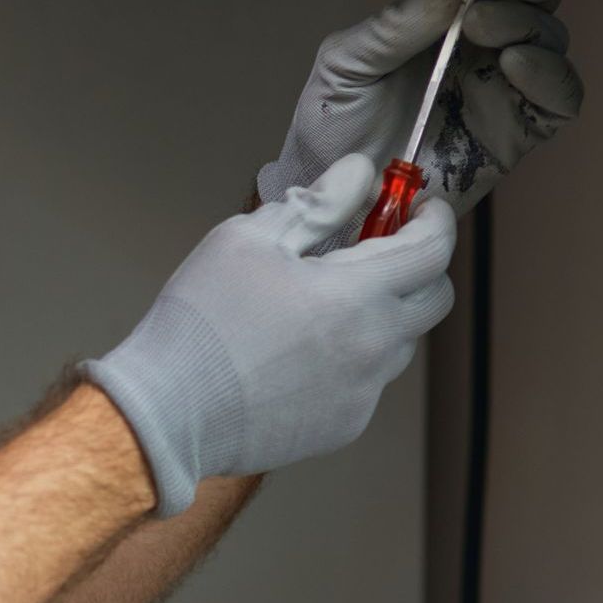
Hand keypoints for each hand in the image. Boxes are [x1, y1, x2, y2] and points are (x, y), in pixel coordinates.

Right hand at [86, 155, 454, 515]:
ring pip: (399, 342)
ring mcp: (362, 393)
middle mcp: (374, 348)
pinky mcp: (342, 426)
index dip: (432, 218)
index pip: (432, 249)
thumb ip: (317, 204)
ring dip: (381, 314)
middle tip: (377, 250)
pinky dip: (349, 359)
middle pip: (434, 299)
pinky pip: (366, 382)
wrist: (167, 414)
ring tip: (322, 307)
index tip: (419, 205)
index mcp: (357, 295)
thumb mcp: (249, 240)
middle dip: (419, 266)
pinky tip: (297, 355)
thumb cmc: (200, 324)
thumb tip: (359, 176)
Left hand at [258, 0, 583, 228]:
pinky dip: (550, 75)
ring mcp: (502, 88)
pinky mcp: (516, 131)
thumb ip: (392, 26)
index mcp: (440, 18)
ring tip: (482, 29)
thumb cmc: (332, 129)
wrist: (334, 200)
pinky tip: (515, 65)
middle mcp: (480, 46)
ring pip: (550, 36)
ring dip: (526, 21)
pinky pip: (560, 97)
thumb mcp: (345, 65)